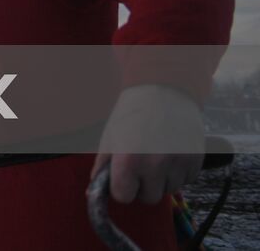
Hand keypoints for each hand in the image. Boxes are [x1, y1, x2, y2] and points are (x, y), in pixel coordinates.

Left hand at [90, 84, 204, 203]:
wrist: (163, 89)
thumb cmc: (131, 114)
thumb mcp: (109, 138)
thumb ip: (101, 169)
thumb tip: (92, 195)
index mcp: (128, 160)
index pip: (123, 197)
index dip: (121, 186)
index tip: (123, 174)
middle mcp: (155, 166)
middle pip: (148, 198)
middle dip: (142, 185)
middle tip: (140, 163)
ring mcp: (178, 164)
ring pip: (168, 191)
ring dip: (161, 179)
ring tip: (156, 153)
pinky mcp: (196, 161)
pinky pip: (186, 181)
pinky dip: (178, 172)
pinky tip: (171, 151)